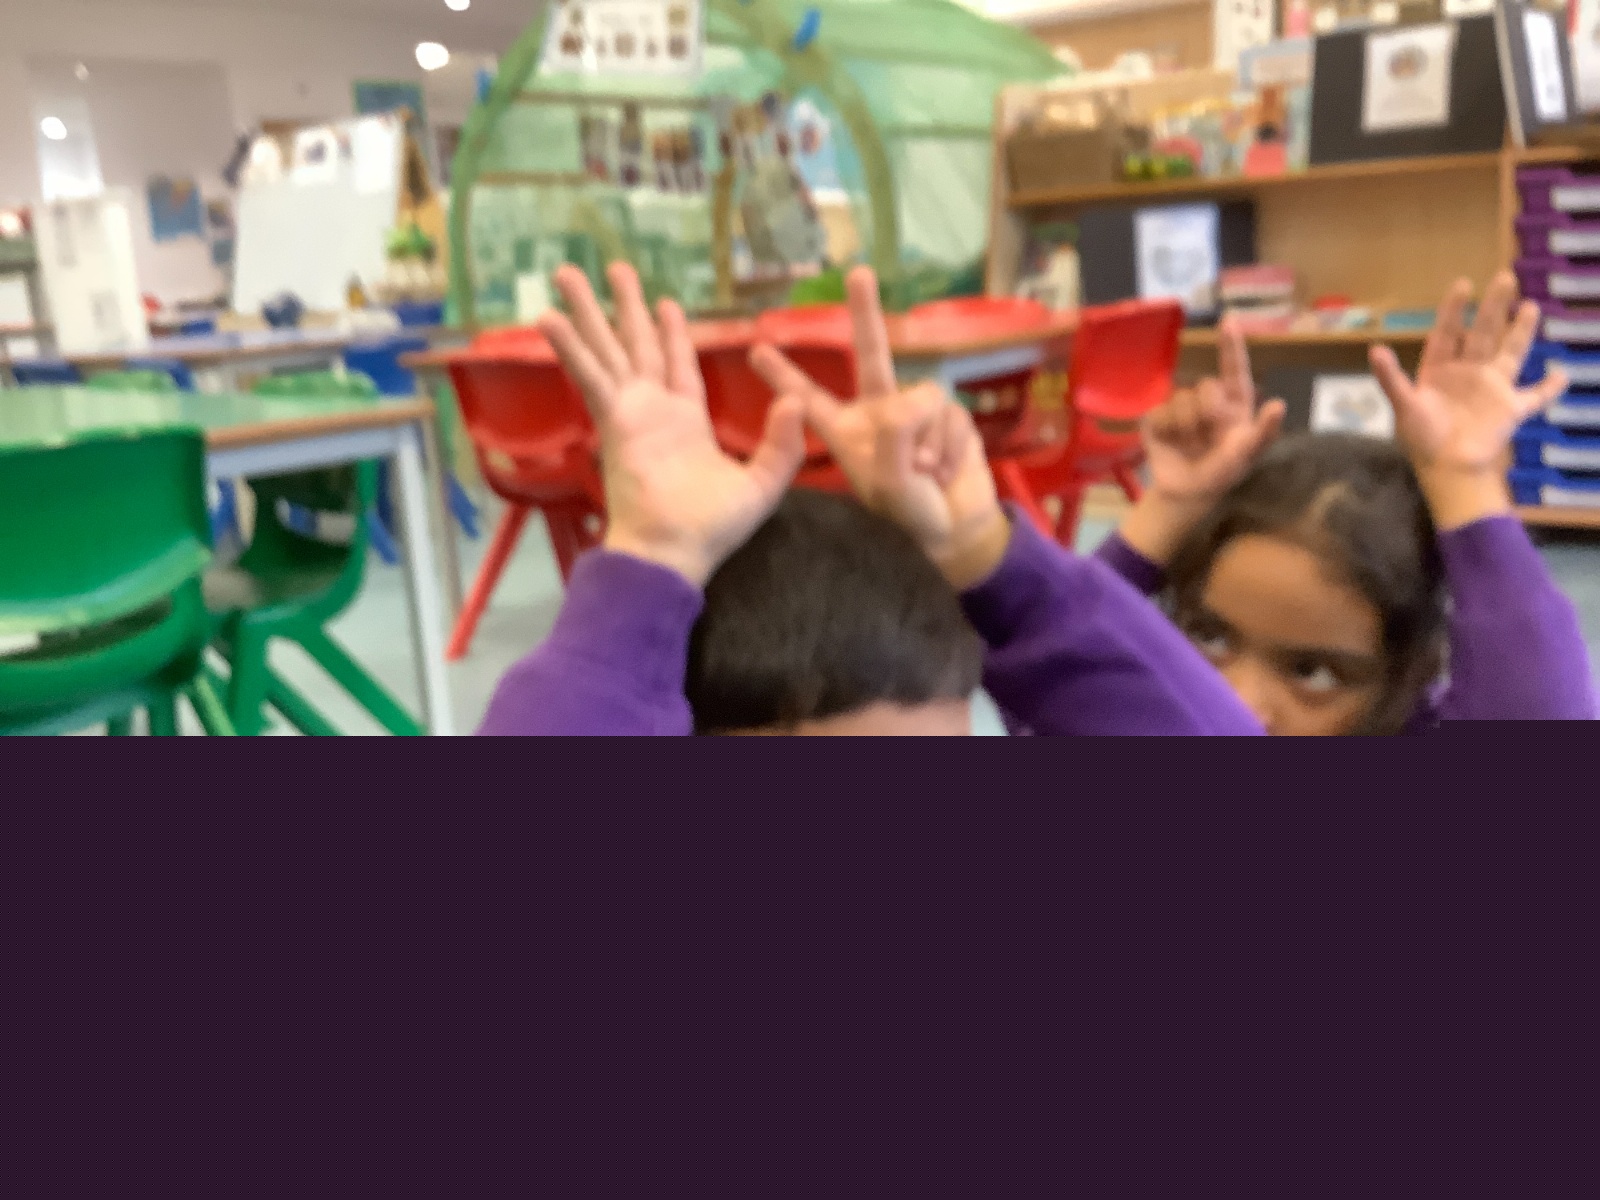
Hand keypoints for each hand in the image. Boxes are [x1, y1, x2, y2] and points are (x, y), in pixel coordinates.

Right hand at [540, 262, 804, 586]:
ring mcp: (629, 412)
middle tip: (612, 268)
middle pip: (636, 345)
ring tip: (567, 273)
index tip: (663, 302)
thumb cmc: (714, 527)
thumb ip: (781, 443)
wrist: (673, 552)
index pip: (678, 364)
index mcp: (686, 420)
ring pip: (606, 349)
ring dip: (587, 312)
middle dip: (624, 307)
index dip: (671, 333)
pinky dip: (570, 347)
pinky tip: (548, 319)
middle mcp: (653, 409)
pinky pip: (590, 376)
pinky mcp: (612, 420)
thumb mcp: (763, 483)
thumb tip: (797, 401)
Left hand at [749, 266, 1010, 589]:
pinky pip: (950, 415)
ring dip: (929, 440)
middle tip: (858, 272)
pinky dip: (952, 446)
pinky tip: (948, 471)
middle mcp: (879, 415)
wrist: (955, 534)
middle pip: (870, 354)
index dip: (784, 375)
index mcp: (847, 433)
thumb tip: (911, 399)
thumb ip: (895, 435)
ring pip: (924, 397)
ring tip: (926, 474)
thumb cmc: (909, 517)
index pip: (809, 398)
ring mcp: (916, 414)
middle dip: (865, 312)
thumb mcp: (889, 482)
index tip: (756, 347)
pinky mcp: (949, 417)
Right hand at [1119, 319, 1284, 564]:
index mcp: (1235, 404)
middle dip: (1208, 411)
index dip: (1232, 345)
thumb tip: (1279, 405)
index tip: (1229, 320)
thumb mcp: (1245, 457)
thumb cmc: (1220, 474)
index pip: (1234, 370)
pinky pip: (1160, 412)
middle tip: (1209, 434)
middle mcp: (1209, 400)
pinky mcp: (1158, 417)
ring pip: (1182, 399)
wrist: (1182, 494)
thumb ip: (1262, 433)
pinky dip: (1166, 430)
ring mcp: (1181, 407)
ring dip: (1186, 426)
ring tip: (1190, 445)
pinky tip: (1170, 442)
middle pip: (1206, 386)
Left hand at [1370, 272, 1566, 529]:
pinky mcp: (1511, 409)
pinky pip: (1536, 396)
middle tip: (1505, 277)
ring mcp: (1491, 390)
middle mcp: (1467, 374)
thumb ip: (1390, 378)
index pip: (1447, 333)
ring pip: (1511, 353)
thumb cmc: (1422, 440)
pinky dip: (1550, 387)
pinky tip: (1563, 373)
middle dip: (1493, 307)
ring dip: (1521, 331)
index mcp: (1439, 371)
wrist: (1448, 471)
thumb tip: (1374, 348)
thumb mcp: (1404, 406)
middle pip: (1482, 334)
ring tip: (1530, 307)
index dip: (1454, 309)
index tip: (1463, 283)